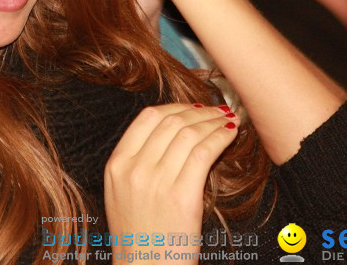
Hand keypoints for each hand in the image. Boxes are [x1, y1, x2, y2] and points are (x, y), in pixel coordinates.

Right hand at [104, 103, 238, 264]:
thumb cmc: (140, 238)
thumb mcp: (122, 195)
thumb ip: (138, 163)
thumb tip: (173, 132)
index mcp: (116, 166)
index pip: (147, 118)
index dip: (176, 107)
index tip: (193, 108)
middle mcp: (133, 170)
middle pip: (172, 121)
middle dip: (200, 111)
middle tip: (218, 110)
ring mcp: (156, 182)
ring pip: (190, 133)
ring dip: (214, 122)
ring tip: (228, 120)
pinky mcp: (181, 197)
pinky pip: (204, 152)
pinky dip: (221, 137)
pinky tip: (230, 135)